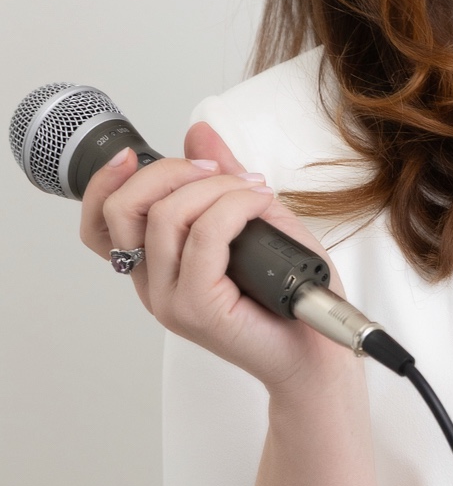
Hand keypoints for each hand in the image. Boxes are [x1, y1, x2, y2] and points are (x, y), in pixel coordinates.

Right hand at [79, 121, 350, 392]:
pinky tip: (259, 205)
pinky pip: (205, 236)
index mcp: (158, 266)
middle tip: (219, 173)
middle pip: (125, 210)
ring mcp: (172, 300)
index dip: (106, 183)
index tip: (134, 155)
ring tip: (254, 193)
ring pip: (166, 216)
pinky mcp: (198, 307)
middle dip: (171, 172)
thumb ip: (223, 179)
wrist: (318, 352)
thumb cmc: (291, 297)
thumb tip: (198, 133)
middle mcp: (156, 285)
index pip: (100, 225)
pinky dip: (234, 207)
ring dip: (215, 188)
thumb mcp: (256, 219)